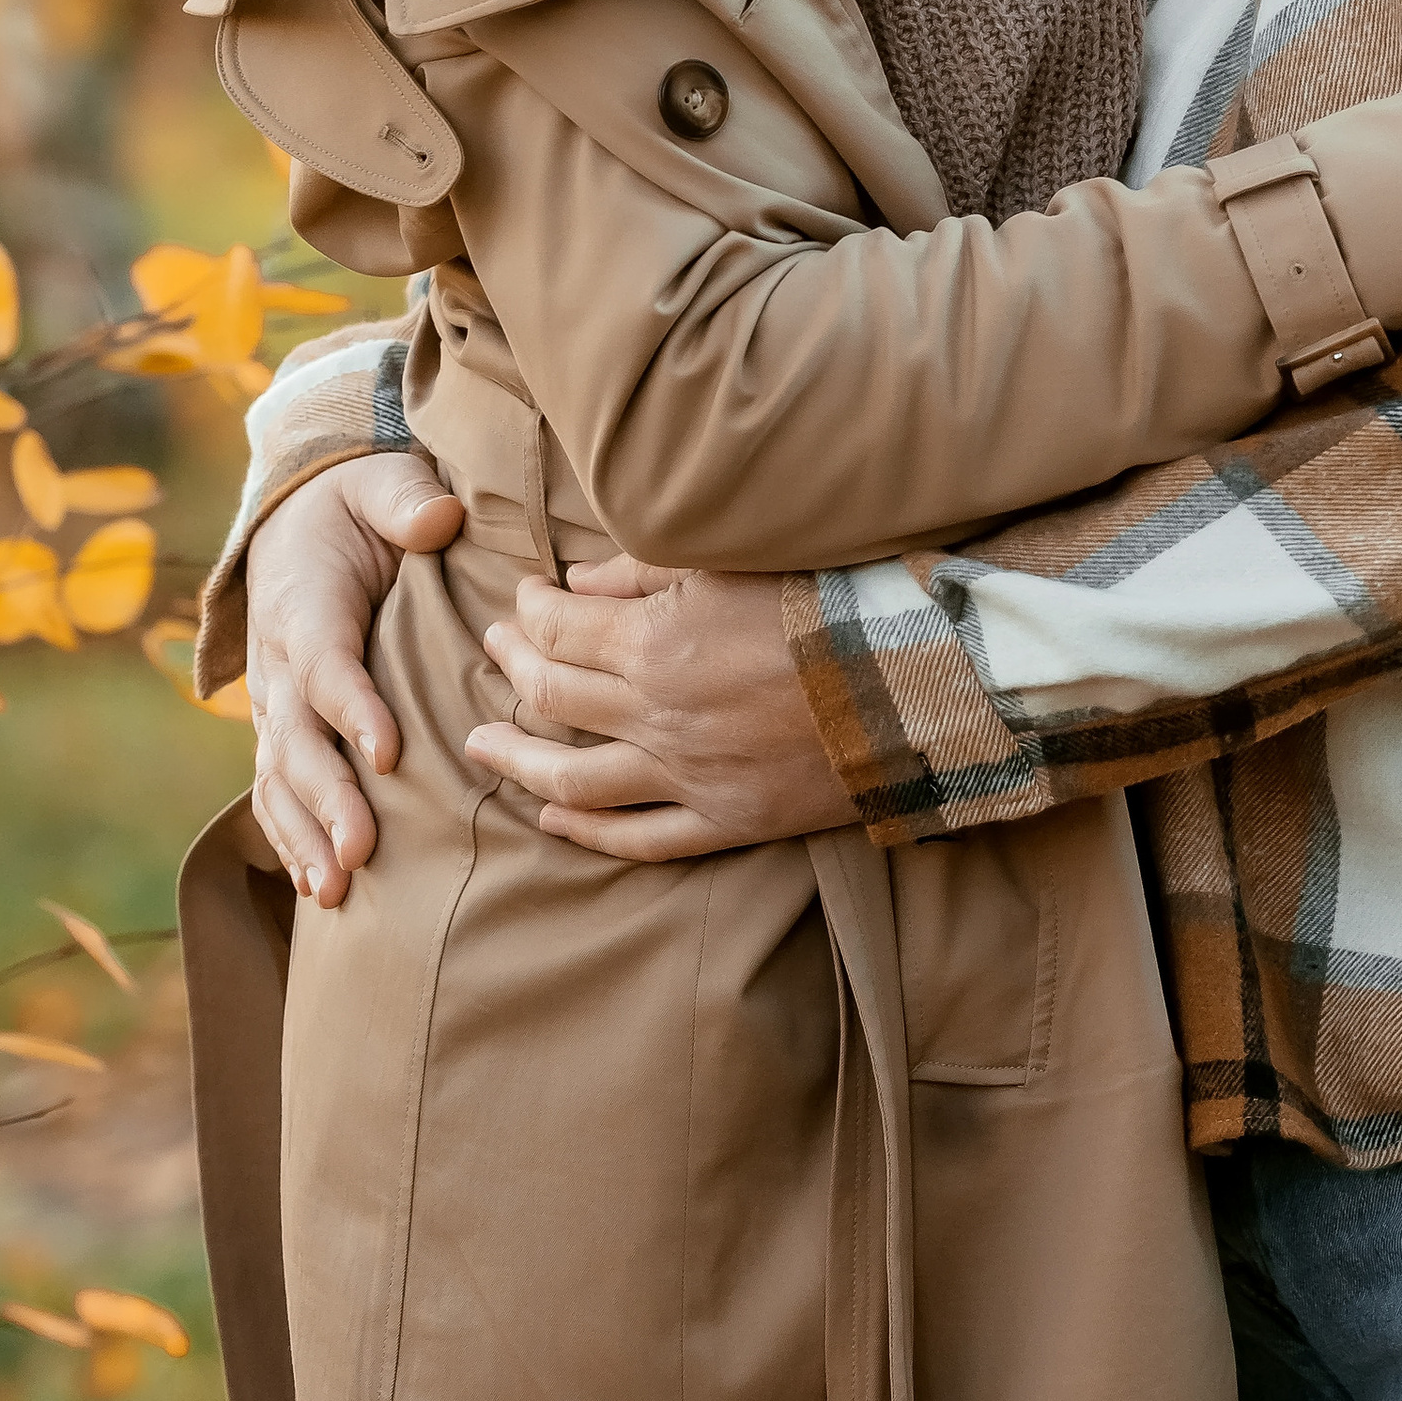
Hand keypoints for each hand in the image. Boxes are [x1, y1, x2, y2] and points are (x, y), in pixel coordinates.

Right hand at [247, 451, 464, 903]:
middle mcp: (279, 662)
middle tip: (360, 853)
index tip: (389, 753)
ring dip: (304, 834)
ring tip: (334, 890)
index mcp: (305, 605)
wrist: (295, 515)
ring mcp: (275, 700)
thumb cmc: (354, 504)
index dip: (353, 709)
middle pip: (298, 739)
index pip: (327, 665)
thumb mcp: (380, 483)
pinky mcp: (283, 724)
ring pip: (280, 777)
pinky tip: (316, 886)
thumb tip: (440, 519)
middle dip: (327, 799)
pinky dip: (289, 837)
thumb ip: (407, 501)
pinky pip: (276, 788)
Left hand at [467, 559, 854, 861]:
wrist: (922, 682)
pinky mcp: (728, 820)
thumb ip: (646, 572)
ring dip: (517, 760)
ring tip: (479, 745)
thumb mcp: (736, 563)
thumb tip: (577, 585)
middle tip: (491, 650)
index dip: (528, 610)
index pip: (558, 628)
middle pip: (553, 696)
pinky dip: (586, 831)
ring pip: (575, 778)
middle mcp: (658, 715)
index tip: (522, 597)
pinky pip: (639, 837)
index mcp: (656, 643)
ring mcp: (689, 776)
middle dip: (512, 667)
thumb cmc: (834, 605)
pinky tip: (550, 817)